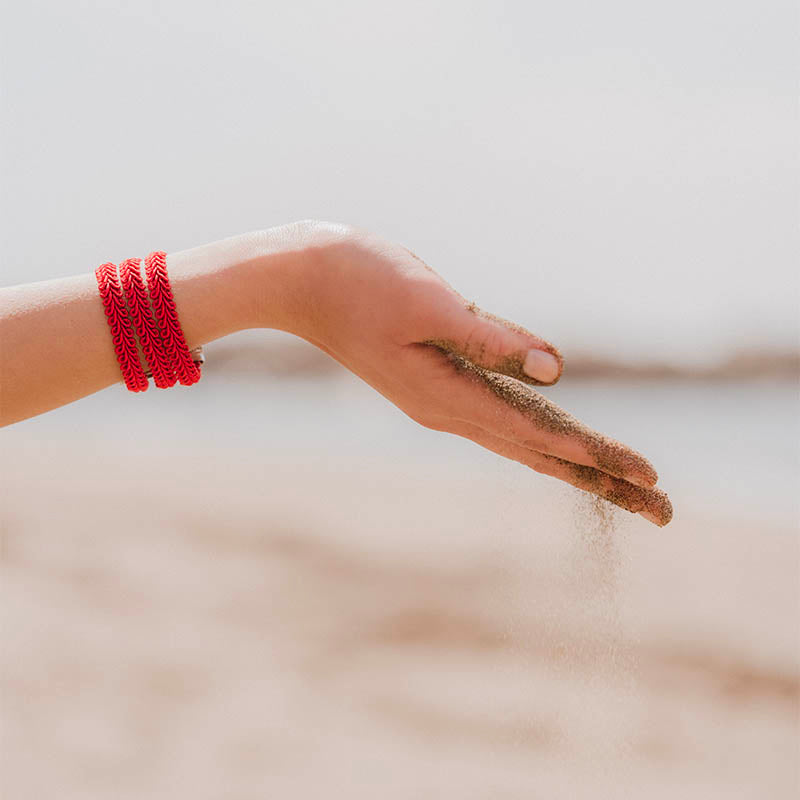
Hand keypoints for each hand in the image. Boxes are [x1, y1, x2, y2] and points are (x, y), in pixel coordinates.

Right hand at [292, 223, 671, 526]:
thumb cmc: (360, 281)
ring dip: (574, 463)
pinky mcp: (435, 383)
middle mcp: (447, 410)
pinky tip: (556, 443)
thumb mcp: (429, 304)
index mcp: (448, 396)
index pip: (540, 434)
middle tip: (658, 510)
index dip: (597, 455)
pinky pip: (500, 419)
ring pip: (522, 441)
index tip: (649, 480)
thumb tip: (556, 371)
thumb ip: (491, 339)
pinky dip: (539, 437)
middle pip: (538, 455)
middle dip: (600, 479)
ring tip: (620, 484)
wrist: (300, 281)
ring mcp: (439, 401)